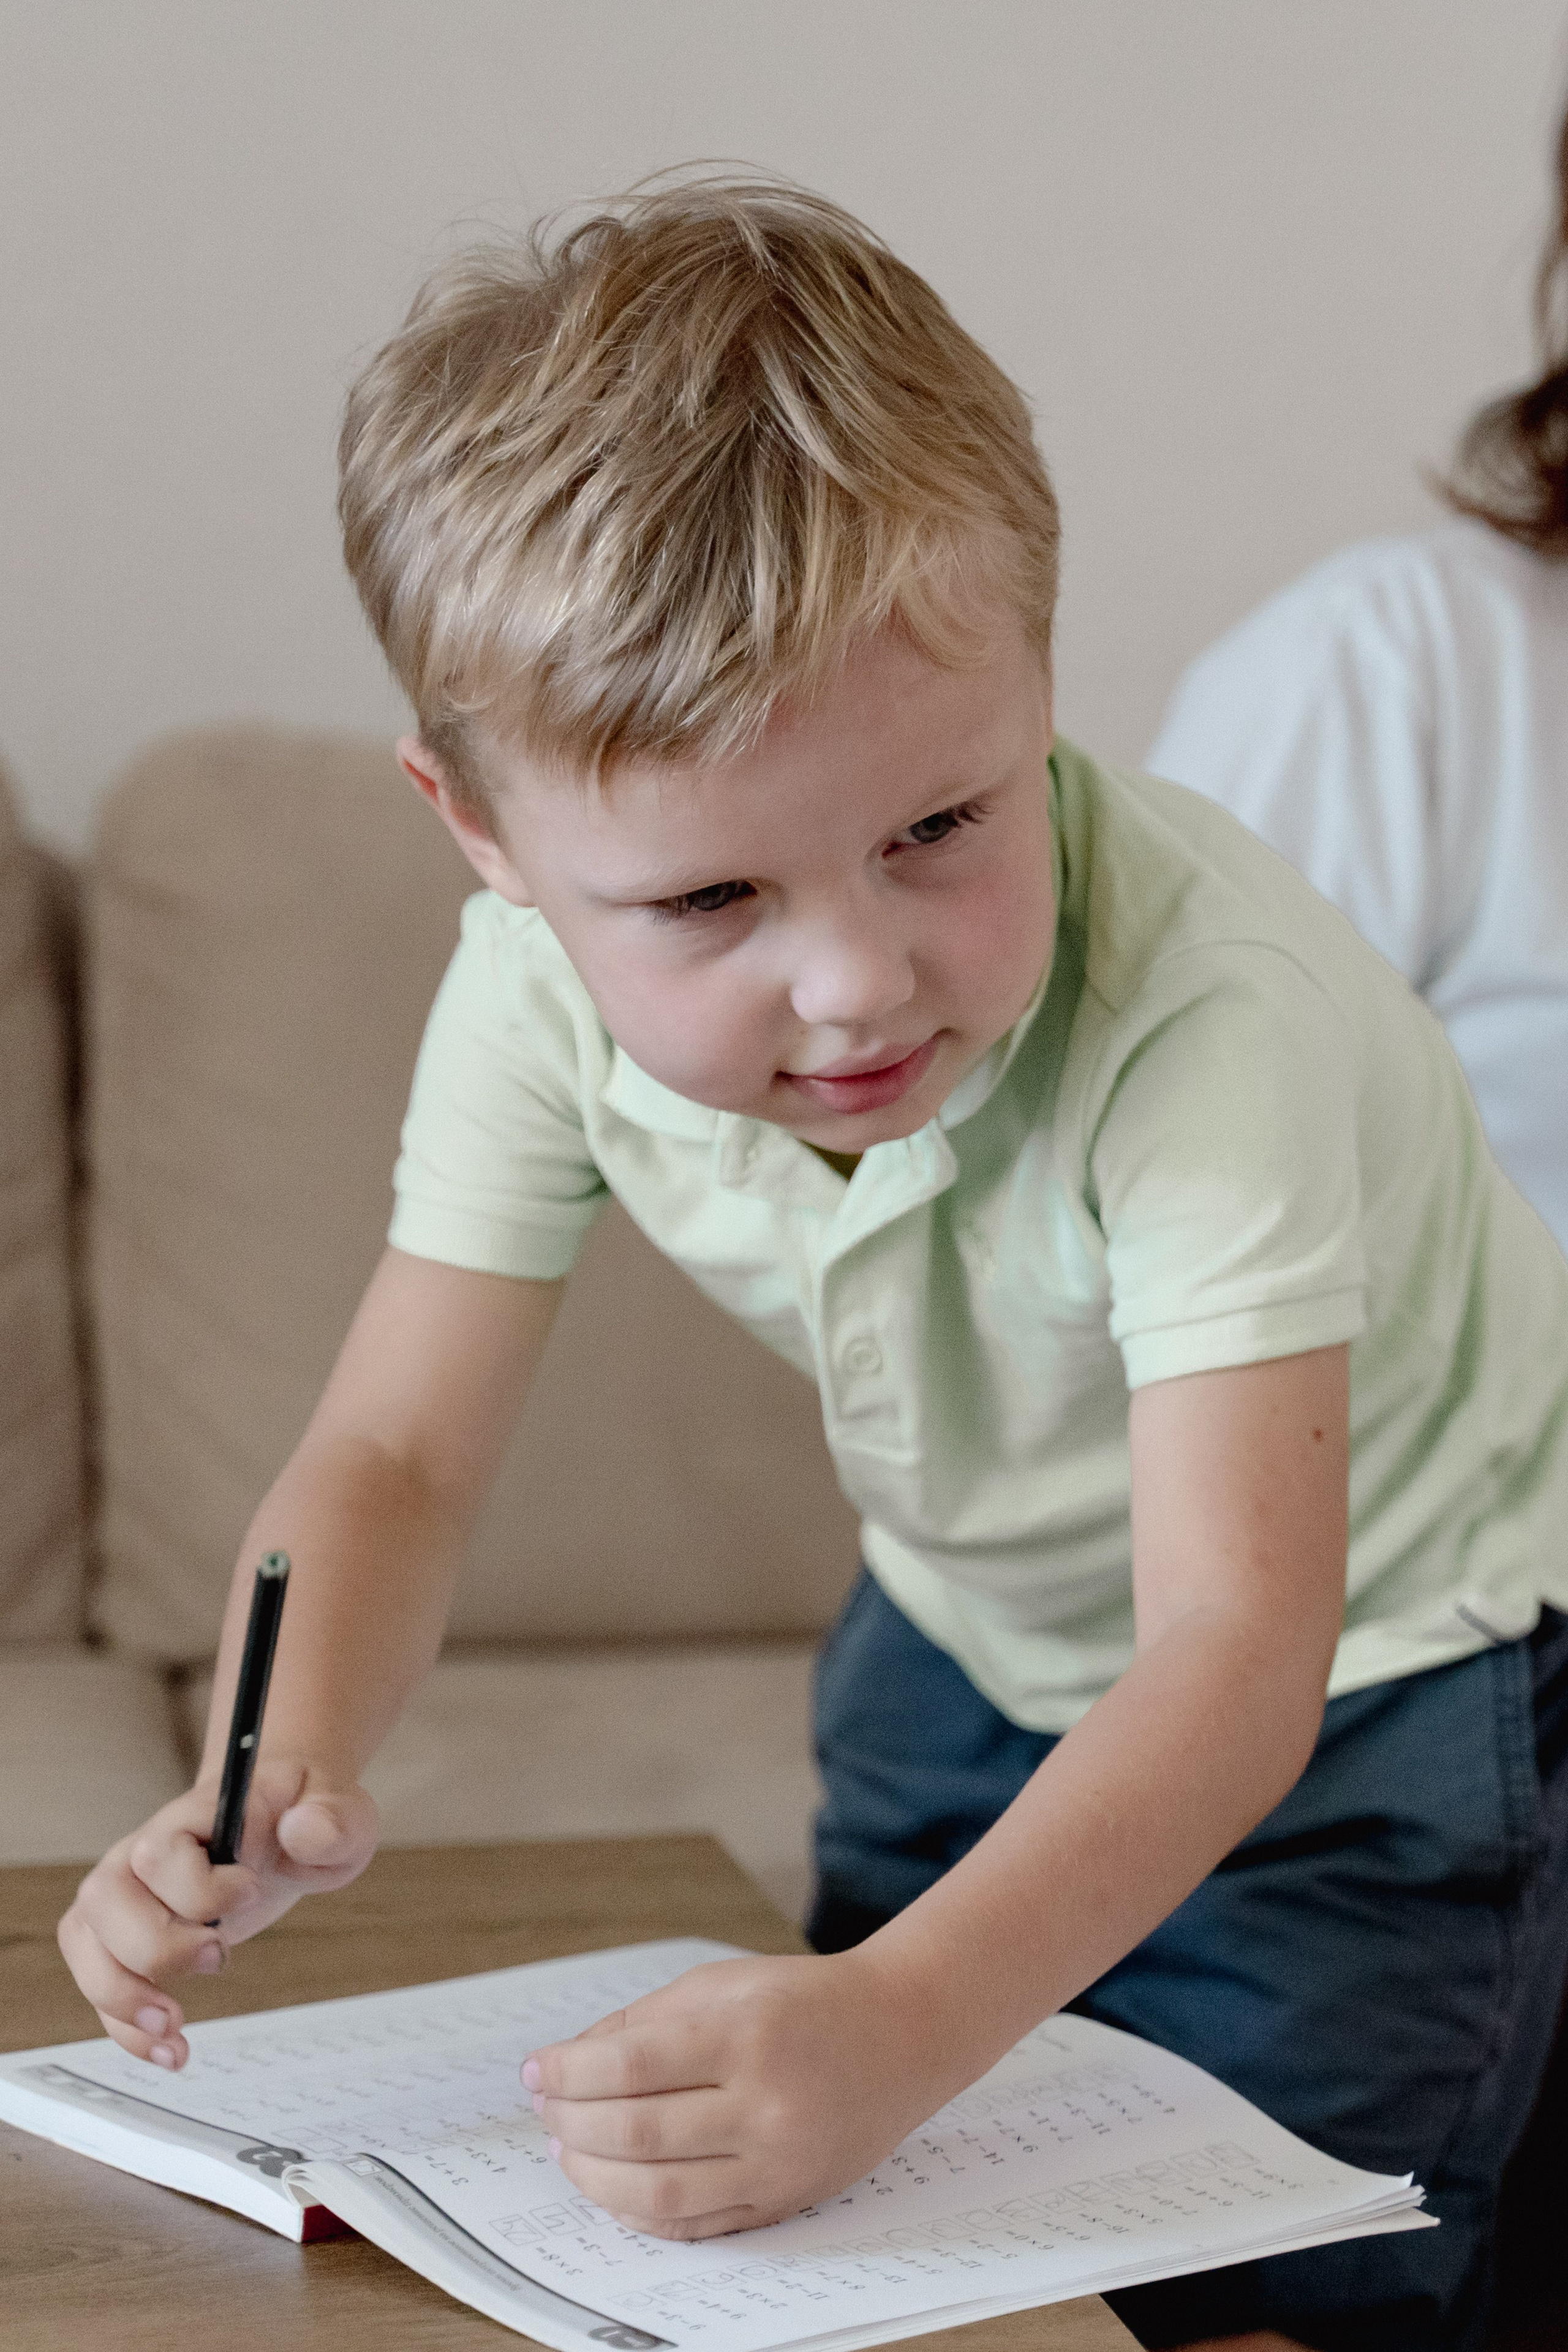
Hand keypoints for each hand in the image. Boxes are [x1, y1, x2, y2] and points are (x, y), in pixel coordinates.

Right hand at [57, 1760, 377, 2067]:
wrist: (283, 1822)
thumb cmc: (304, 1817)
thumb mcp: (339, 1813)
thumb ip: (330, 1821)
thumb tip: (304, 1831)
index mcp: (193, 1816)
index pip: (160, 1852)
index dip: (201, 1888)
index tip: (252, 1891)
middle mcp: (143, 1849)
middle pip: (105, 1899)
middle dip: (157, 1948)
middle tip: (218, 1958)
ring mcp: (128, 1892)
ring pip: (85, 1941)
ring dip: (122, 1997)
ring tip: (172, 2030)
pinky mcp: (125, 1934)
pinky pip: (97, 1980)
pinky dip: (124, 2026)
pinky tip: (168, 2049)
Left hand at [522, 1950, 950, 2239]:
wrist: (902, 2035)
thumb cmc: (805, 2001)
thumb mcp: (725, 1984)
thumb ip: (645, 2020)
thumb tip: (568, 2063)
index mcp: (746, 2033)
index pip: (630, 2064)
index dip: (568, 2072)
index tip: (536, 2070)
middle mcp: (764, 2104)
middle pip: (636, 2132)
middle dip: (570, 2123)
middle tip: (546, 2109)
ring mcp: (777, 2161)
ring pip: (659, 2193)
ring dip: (594, 2176)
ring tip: (567, 2151)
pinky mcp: (785, 2200)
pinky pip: (697, 2226)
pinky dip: (641, 2214)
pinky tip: (613, 2187)